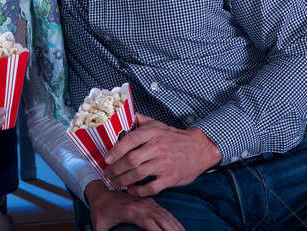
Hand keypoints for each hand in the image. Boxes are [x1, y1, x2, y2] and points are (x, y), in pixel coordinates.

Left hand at [84, 180, 184, 230]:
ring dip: (177, 227)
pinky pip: (164, 212)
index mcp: (130, 211)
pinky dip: (173, 221)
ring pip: (166, 215)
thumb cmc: (99, 210)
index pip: (150, 224)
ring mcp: (146, 203)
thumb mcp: (98, 226)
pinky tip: (180, 229)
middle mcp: (141, 205)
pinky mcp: (148, 202)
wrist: (100, 191)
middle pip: (163, 220)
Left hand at [104, 114, 220, 196]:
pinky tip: (131, 190)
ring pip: (138, 174)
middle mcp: (158, 147)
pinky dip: (139, 191)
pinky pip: (152, 187)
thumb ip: (139, 120)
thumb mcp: (157, 124)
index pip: (130, 140)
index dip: (116, 150)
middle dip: (116, 169)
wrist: (199, 148)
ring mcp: (165, 163)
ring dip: (123, 180)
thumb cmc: (173, 137)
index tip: (106, 159)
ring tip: (115, 183)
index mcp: (153, 132)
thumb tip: (121, 115)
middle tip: (107, 174)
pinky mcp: (171, 177)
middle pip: (131, 160)